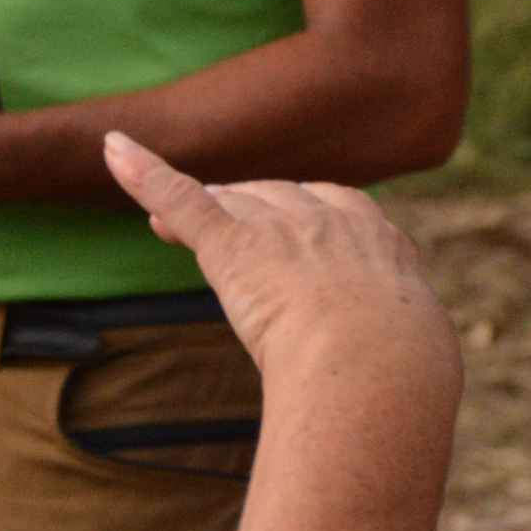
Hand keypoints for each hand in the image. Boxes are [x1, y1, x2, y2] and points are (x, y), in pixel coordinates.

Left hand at [103, 133, 461, 400]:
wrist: (379, 361)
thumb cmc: (404, 371)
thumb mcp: (412, 345)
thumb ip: (398, 340)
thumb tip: (416, 381)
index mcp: (379, 240)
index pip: (332, 205)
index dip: (300, 217)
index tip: (288, 232)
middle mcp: (328, 219)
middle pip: (275, 196)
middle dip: (244, 208)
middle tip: (219, 232)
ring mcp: (278, 228)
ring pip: (229, 202)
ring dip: (200, 208)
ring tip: (166, 222)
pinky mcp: (228, 242)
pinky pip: (179, 199)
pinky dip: (143, 174)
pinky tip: (113, 149)